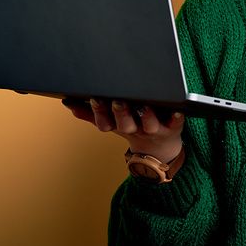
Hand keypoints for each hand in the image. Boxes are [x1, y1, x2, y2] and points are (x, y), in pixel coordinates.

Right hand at [63, 98, 185, 162]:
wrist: (160, 148)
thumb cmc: (135, 127)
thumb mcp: (112, 122)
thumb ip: (91, 113)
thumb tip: (68, 101)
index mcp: (119, 126)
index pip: (105, 122)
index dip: (100, 112)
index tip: (95, 98)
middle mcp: (135, 129)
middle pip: (125, 123)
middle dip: (120, 113)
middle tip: (118, 100)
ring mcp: (154, 129)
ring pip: (149, 124)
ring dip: (147, 116)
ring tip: (145, 106)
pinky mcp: (173, 127)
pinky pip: (176, 123)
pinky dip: (177, 117)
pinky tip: (177, 110)